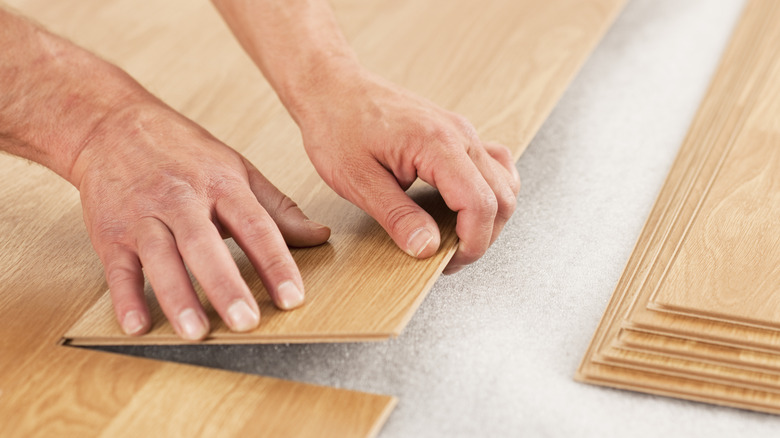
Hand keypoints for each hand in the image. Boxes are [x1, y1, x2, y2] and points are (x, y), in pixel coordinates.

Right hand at [72, 102, 329, 339]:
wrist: (112, 125)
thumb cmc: (182, 151)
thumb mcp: (237, 169)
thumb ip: (278, 208)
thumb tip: (320, 235)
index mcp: (220, 185)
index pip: (255, 226)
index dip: (275, 262)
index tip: (293, 297)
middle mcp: (182, 200)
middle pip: (204, 244)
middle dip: (225, 285)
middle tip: (246, 322)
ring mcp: (143, 216)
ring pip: (160, 257)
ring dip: (177, 296)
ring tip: (195, 331)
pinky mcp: (110, 232)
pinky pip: (118, 268)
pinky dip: (125, 297)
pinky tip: (138, 324)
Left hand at [296, 70, 520, 273]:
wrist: (332, 87)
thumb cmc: (337, 125)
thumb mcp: (358, 180)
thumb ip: (397, 216)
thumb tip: (426, 248)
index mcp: (437, 144)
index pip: (481, 204)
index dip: (472, 243)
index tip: (449, 263)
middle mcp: (459, 135)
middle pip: (502, 197)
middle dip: (482, 236)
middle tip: (448, 257)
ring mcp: (462, 132)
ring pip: (505, 182)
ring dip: (490, 217)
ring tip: (456, 236)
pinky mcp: (456, 134)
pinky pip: (494, 165)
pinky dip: (490, 192)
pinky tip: (465, 207)